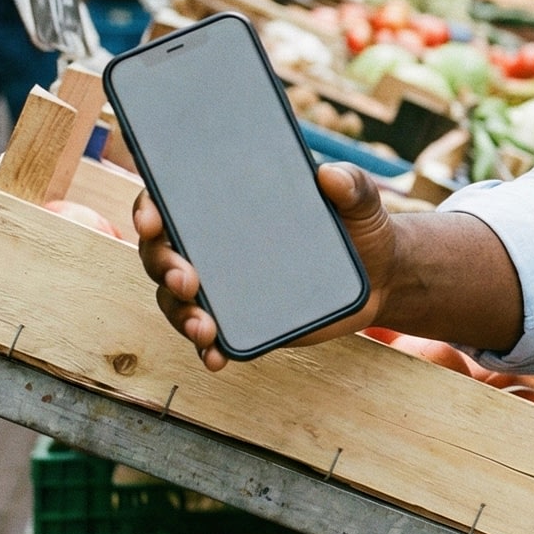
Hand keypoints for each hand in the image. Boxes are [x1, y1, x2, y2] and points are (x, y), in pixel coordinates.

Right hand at [135, 162, 397, 370]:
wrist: (381, 275)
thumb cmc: (360, 225)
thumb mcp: (362, 200)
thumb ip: (351, 184)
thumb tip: (329, 175)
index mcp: (232, 202)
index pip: (174, 199)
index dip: (151, 207)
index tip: (152, 218)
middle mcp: (217, 242)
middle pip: (163, 252)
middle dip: (162, 265)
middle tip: (185, 278)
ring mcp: (225, 284)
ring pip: (177, 298)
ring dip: (181, 314)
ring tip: (205, 327)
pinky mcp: (241, 319)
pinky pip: (210, 336)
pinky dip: (206, 348)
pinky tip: (216, 357)